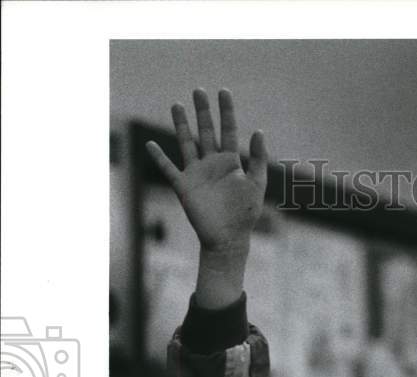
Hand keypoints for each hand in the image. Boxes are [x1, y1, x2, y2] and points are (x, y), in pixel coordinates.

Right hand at [146, 89, 267, 255]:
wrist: (228, 239)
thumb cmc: (245, 215)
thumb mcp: (256, 185)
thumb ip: (257, 159)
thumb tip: (258, 131)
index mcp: (230, 162)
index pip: (228, 130)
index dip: (226, 111)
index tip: (223, 92)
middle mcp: (212, 164)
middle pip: (206, 131)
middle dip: (202, 112)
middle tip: (198, 91)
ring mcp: (196, 173)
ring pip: (186, 143)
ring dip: (181, 125)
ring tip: (177, 104)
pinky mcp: (184, 186)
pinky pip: (168, 169)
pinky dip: (159, 157)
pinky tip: (150, 144)